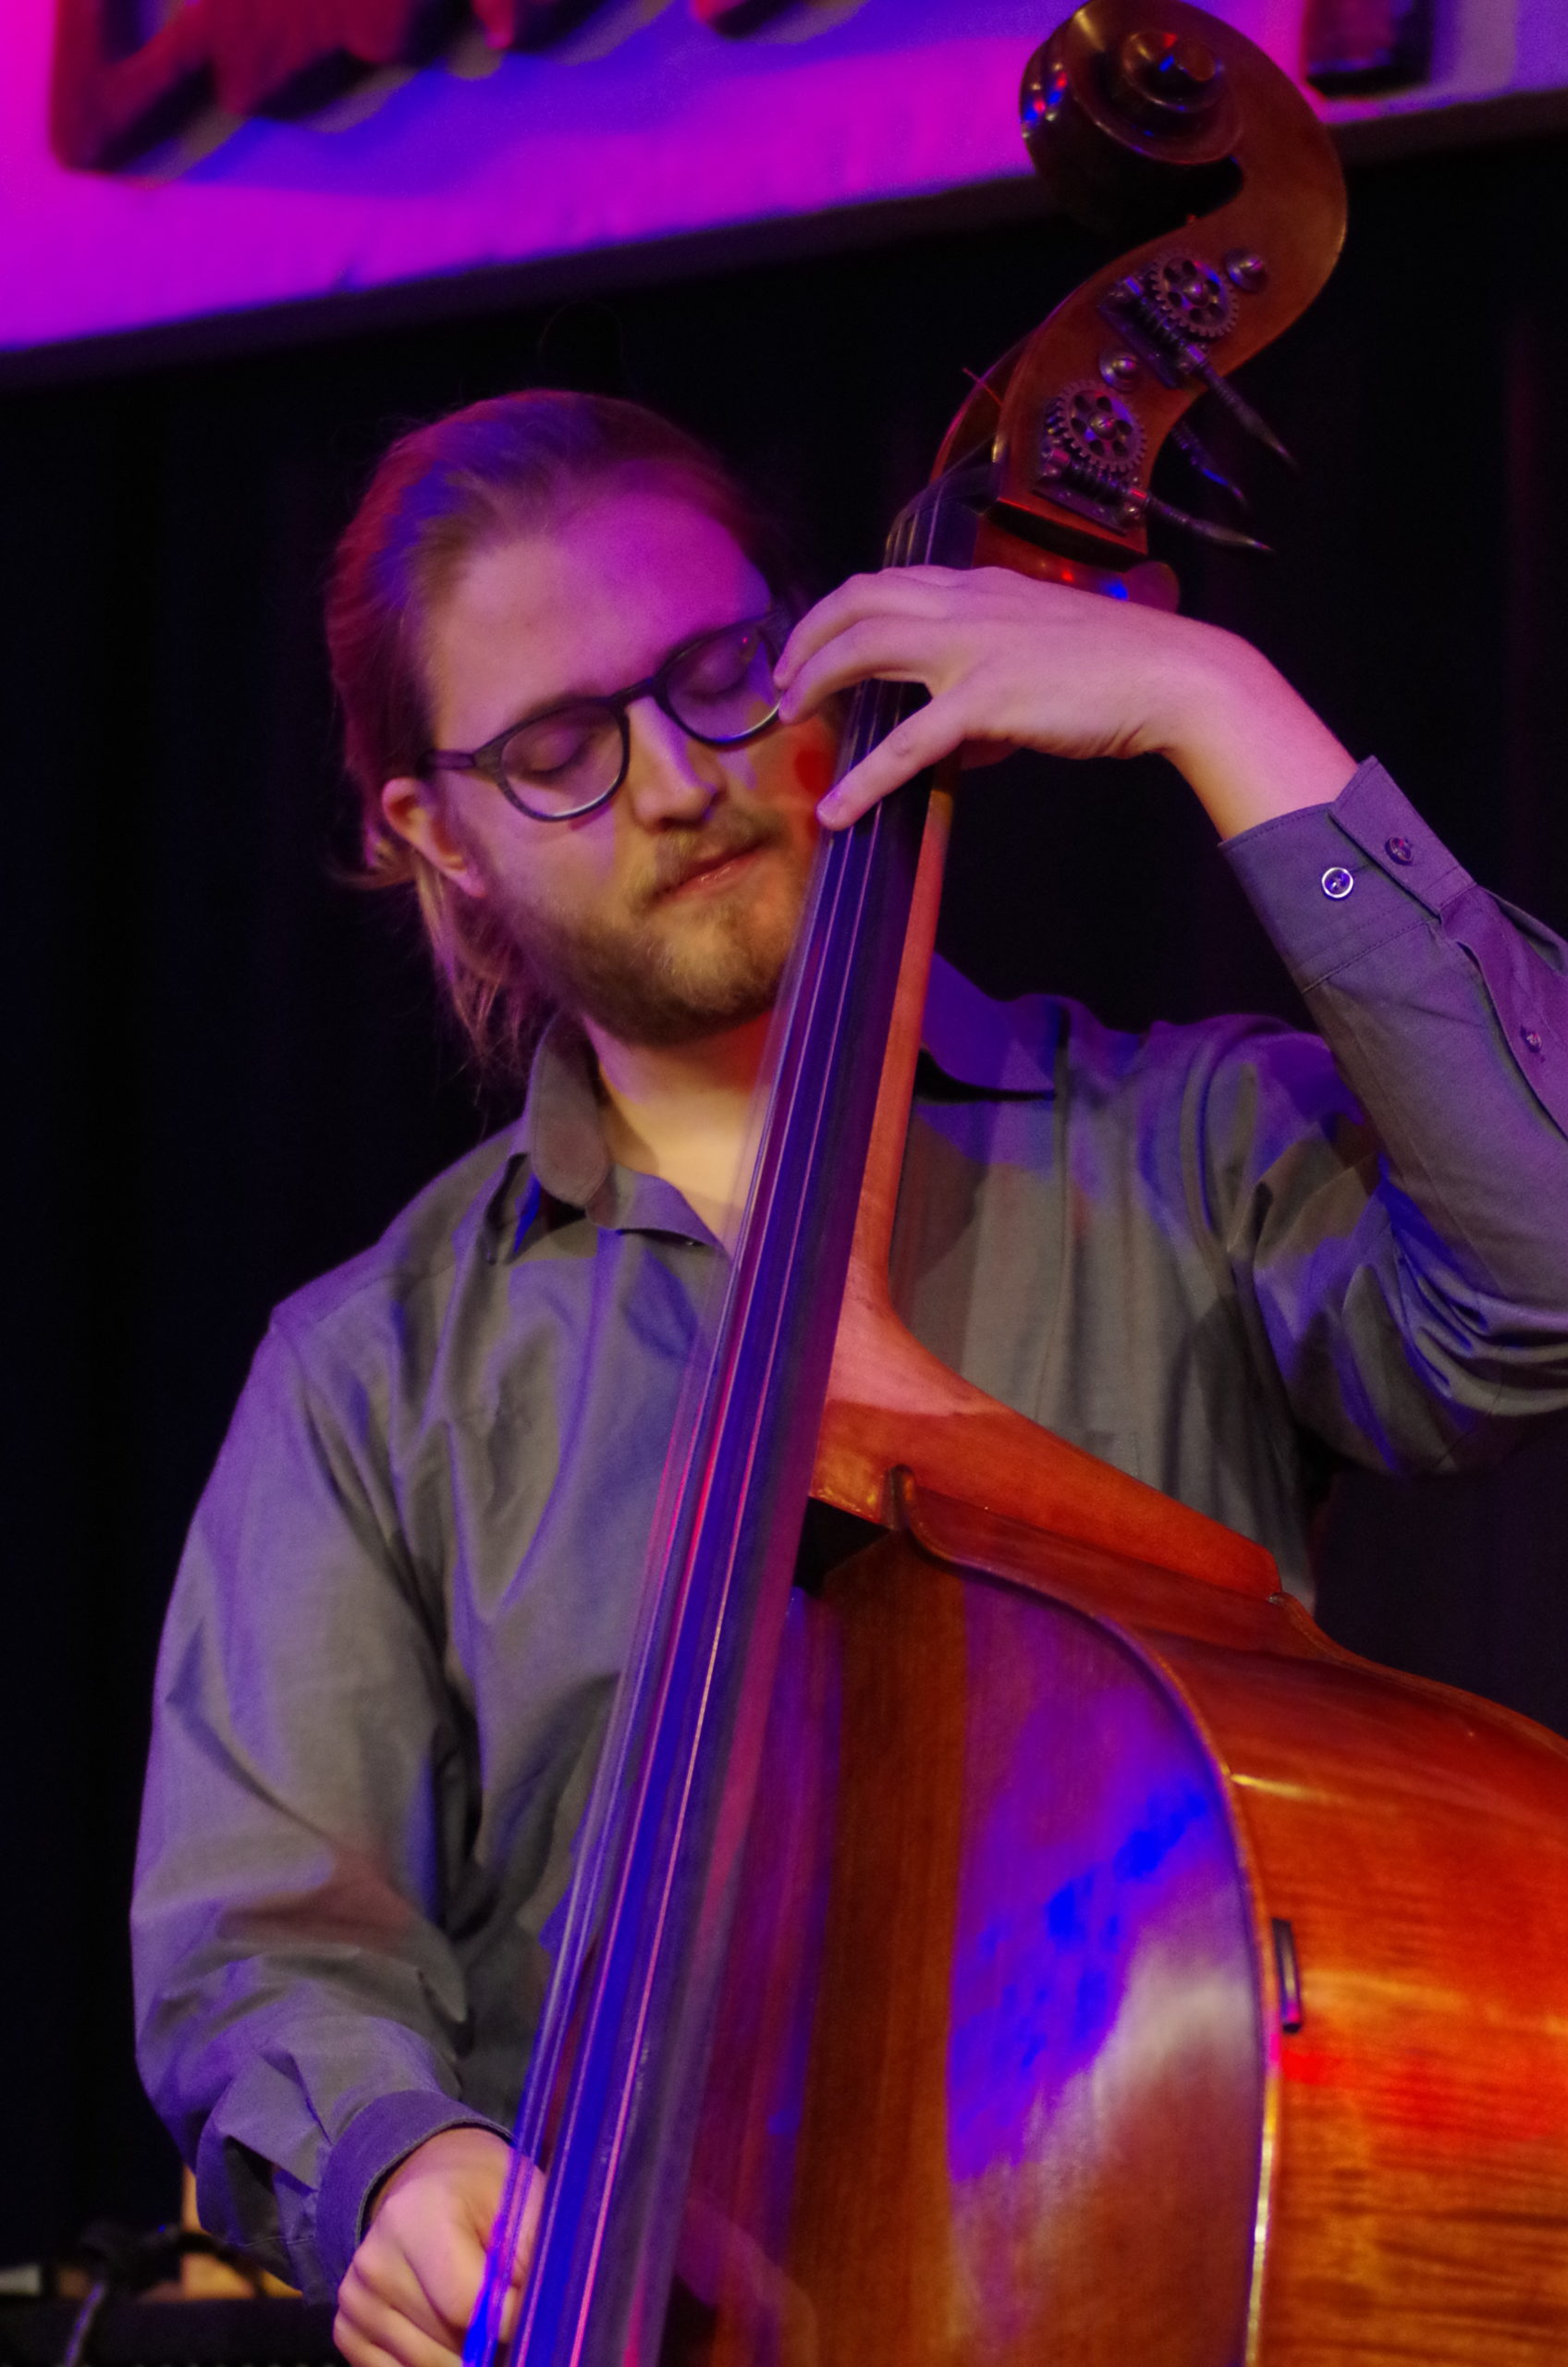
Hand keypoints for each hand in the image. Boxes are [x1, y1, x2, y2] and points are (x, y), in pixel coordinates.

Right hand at [334, 2128, 538, 2366]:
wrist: (428, 2181)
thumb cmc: (484, 2191)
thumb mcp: (522, 2199)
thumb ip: (537, 2254)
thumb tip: (548, 2316)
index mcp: (417, 2216)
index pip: (466, 2304)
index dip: (510, 2321)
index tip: (534, 2313)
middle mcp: (375, 2261)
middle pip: (445, 2343)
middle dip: (489, 2346)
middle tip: (511, 2321)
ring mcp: (355, 2300)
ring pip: (424, 2366)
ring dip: (463, 2358)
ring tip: (484, 2325)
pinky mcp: (346, 2329)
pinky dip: (432, 2364)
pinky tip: (449, 2335)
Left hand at [774, 565, 1354, 841]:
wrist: (1172, 675)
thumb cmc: (1117, 668)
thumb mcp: (1040, 652)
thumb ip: (986, 679)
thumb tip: (952, 743)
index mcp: (979, 588)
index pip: (887, 581)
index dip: (838, 609)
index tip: (813, 642)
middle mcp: (967, 604)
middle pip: (858, 602)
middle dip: (807, 637)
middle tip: (783, 681)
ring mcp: (972, 649)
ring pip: (865, 650)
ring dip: (815, 681)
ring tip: (790, 716)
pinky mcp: (985, 701)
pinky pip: (905, 744)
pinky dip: (862, 780)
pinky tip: (836, 810)